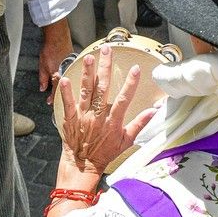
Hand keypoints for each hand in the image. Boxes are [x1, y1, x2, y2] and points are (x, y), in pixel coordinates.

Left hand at [40, 20, 72, 97]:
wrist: (58, 36)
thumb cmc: (50, 49)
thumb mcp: (42, 66)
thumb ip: (42, 79)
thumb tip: (42, 88)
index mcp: (58, 76)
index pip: (56, 92)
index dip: (53, 98)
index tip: (50, 102)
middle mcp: (67, 73)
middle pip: (64, 88)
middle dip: (61, 94)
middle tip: (57, 98)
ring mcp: (72, 68)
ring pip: (69, 80)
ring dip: (66, 85)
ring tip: (63, 89)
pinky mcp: (75, 62)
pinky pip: (72, 73)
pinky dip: (69, 76)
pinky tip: (68, 77)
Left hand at [57, 47, 158, 178]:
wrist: (83, 166)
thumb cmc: (104, 153)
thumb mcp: (126, 141)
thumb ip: (139, 124)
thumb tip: (154, 112)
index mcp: (113, 121)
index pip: (124, 99)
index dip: (130, 83)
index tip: (135, 68)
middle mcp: (98, 116)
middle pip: (103, 88)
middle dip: (105, 67)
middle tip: (107, 50)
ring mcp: (84, 117)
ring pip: (86, 91)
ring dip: (87, 74)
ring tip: (89, 57)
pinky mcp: (71, 119)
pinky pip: (68, 104)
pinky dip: (66, 92)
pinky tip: (64, 79)